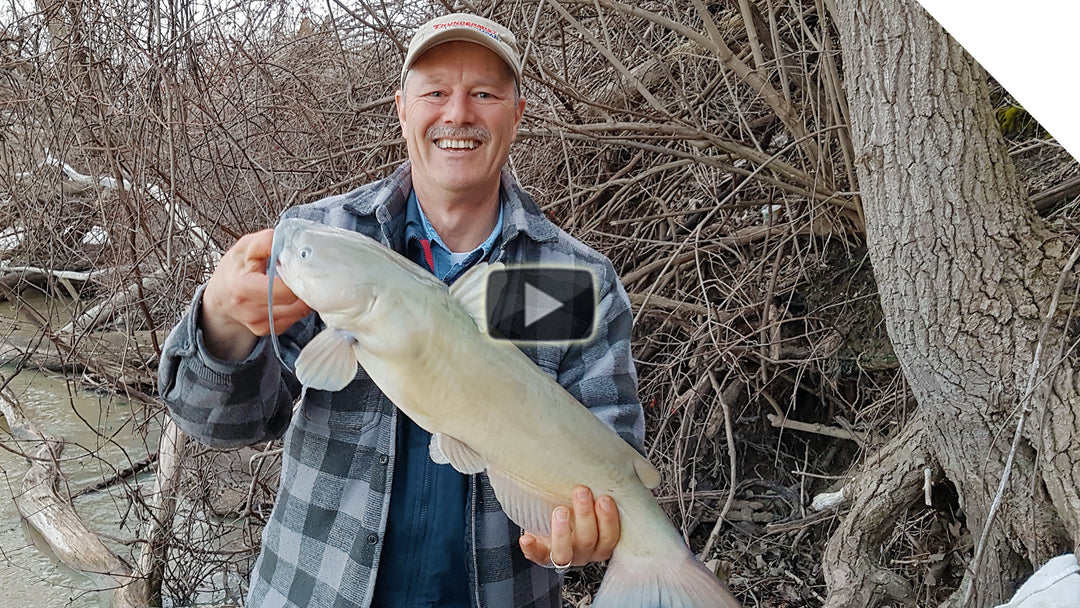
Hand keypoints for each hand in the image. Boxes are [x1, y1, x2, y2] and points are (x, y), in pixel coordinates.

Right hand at [201, 229, 310, 359]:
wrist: (221, 295)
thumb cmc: (234, 269)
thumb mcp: (245, 248)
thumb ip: (265, 242)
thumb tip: (286, 243)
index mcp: (243, 288)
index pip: (283, 290)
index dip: (298, 276)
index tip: (302, 266)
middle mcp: (251, 310)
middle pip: (295, 302)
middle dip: (304, 286)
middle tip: (305, 273)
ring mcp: (260, 324)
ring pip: (299, 312)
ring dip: (303, 297)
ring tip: (296, 282)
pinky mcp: (268, 330)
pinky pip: (294, 319)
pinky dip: (297, 306)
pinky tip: (290, 295)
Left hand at [519, 485, 619, 570]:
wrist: (551, 523)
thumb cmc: (575, 509)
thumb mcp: (589, 504)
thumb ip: (595, 494)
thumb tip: (597, 467)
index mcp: (600, 542)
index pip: (610, 537)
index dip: (608, 520)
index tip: (604, 499)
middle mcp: (584, 552)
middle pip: (588, 541)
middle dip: (585, 516)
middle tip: (581, 492)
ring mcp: (563, 556)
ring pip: (565, 553)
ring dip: (562, 532)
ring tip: (559, 510)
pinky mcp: (542, 556)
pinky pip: (537, 555)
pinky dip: (532, 548)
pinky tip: (527, 538)